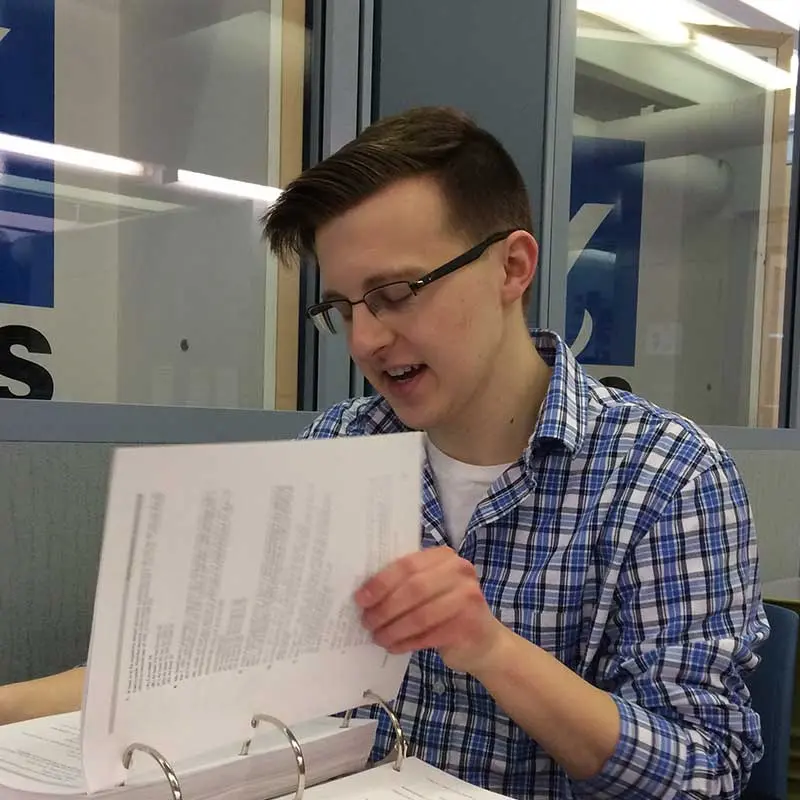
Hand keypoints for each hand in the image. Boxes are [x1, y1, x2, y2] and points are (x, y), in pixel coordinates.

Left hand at [355, 546, 506, 673]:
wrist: (485, 641)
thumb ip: (407, 583)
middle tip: (367, 621)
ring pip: (420, 615)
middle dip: (385, 608)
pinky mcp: (468, 626)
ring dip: (393, 629)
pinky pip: (428, 636)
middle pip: (413, 589)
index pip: (407, 565)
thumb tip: (365, 594)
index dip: (381, 582)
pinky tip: (395, 646)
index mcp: (444, 557)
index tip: (361, 598)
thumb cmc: (448, 610)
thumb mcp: (431, 587)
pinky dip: (406, 642)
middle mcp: (460, 572)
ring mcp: (468, 598)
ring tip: (379, 637)